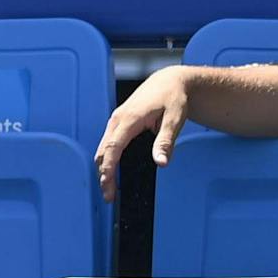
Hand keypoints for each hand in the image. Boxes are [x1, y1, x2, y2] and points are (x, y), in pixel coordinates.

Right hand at [95, 67, 195, 200]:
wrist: (170, 81)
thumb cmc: (173, 97)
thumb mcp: (174, 119)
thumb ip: (165, 142)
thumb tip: (160, 163)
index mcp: (129, 119)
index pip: (112, 149)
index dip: (108, 170)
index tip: (108, 187)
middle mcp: (117, 120)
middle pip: (102, 152)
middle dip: (103, 175)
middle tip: (109, 196)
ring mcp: (116, 121)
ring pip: (103, 148)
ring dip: (103, 168)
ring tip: (109, 187)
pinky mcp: (118, 123)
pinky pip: (108, 143)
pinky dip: (107, 159)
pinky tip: (113, 170)